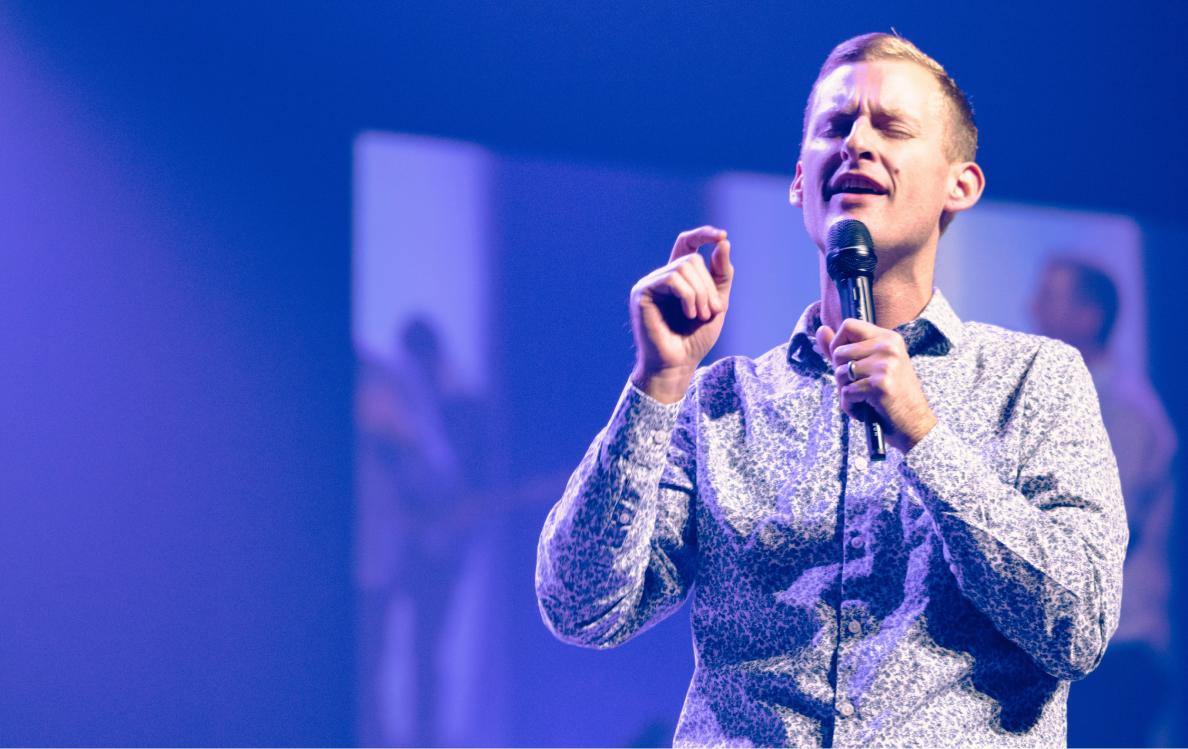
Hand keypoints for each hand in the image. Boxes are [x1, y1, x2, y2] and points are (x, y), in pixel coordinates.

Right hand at [630, 226, 732, 403]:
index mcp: (678, 278)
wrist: (678, 365)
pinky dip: (688, 295)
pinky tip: (690, 313)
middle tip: (713, 310)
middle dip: (708, 284)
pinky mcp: (642, 292)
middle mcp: (662, 277)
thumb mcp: (717, 304)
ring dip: (701, 293)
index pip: (687, 244)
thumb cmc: (695, 339)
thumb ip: (721, 275)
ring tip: (701, 315)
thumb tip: (723, 243)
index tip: (722, 236)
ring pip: (683, 267)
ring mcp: (650, 283)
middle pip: (691, 258)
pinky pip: (672, 279)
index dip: (703, 235)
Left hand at [815, 319, 936, 452]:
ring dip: (846, 392)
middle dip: (841, 375)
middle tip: (860, 388)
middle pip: (839, 352)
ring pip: (840, 373)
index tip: (844, 362)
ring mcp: (885, 365)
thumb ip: (844, 348)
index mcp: (888, 338)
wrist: (915, 424)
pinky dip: (850, 406)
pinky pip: (846, 392)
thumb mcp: (870, 367)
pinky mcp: (879, 385)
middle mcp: (888, 347)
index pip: (848, 325)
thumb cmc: (891, 396)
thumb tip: (820, 330)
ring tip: (865, 399)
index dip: (837, 344)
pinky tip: (866, 410)